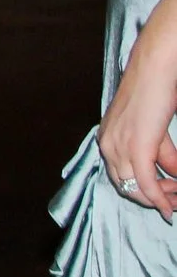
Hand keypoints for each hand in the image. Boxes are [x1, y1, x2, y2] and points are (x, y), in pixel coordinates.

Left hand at [98, 53, 176, 221]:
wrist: (154, 70)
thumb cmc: (154, 95)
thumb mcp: (155, 132)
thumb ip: (162, 155)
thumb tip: (174, 176)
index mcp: (107, 140)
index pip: (119, 178)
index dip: (143, 193)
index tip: (164, 199)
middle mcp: (107, 145)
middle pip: (126, 187)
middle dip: (152, 199)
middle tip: (174, 202)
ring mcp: (119, 146)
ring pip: (137, 188)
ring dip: (161, 198)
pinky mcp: (136, 147)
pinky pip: (146, 183)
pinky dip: (159, 198)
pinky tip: (170, 206)